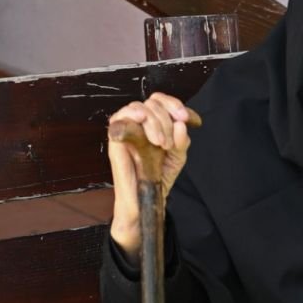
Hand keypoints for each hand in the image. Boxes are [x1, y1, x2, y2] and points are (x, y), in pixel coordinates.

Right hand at [107, 93, 198, 262]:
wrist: (145, 201)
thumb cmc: (158, 178)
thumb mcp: (177, 158)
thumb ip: (182, 142)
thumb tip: (181, 125)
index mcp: (155, 124)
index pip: (161, 101)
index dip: (175, 105)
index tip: (186, 119)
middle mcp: (140, 124)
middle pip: (152, 103)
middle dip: (166, 120)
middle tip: (169, 144)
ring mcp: (127, 130)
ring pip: (138, 108)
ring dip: (153, 121)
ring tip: (160, 143)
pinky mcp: (116, 140)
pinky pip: (119, 118)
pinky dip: (131, 114)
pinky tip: (141, 120)